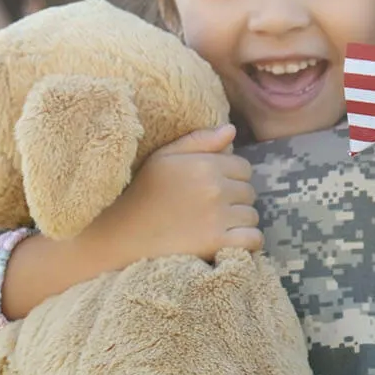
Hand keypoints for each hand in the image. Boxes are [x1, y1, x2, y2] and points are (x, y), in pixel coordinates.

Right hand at [82, 124, 262, 262]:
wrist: (120, 234)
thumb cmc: (142, 193)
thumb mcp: (164, 157)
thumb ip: (199, 141)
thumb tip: (231, 130)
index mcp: (205, 164)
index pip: (243, 167)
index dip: (231, 178)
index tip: (214, 189)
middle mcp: (215, 188)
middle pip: (249, 192)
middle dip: (235, 199)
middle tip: (212, 209)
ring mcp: (218, 217)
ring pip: (252, 215)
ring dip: (239, 221)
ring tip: (217, 226)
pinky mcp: (218, 244)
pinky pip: (254, 239)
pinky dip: (247, 242)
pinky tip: (229, 241)